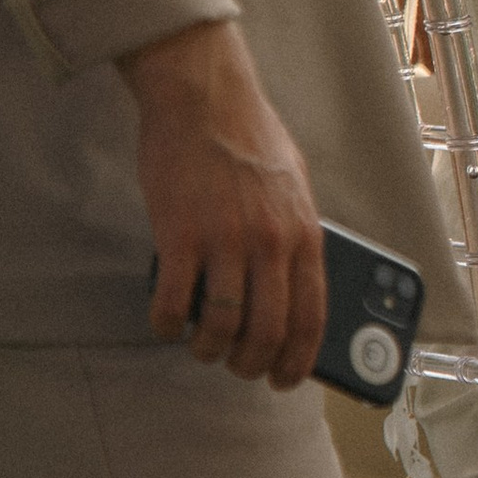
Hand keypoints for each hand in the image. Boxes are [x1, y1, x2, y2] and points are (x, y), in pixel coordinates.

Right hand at [120, 16, 327, 388]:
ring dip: (209, 349)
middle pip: (267, 331)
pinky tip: (165, 323)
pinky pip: (174, 301)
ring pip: (222, 325)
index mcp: (305, 233)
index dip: (299, 360)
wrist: (204, 98)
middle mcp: (271, 242)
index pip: (312, 317)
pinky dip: (167, 324)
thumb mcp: (296, 187)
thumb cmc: (249, 138)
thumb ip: (297, 236)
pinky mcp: (180, 234)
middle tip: (237, 366)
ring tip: (201, 347)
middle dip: (251, 364)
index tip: (285, 379)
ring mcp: (226, 240)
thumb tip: (296, 287)